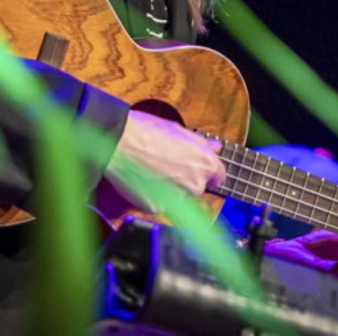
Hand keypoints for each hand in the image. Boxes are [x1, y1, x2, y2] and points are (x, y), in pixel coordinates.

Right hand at [103, 110, 224, 211]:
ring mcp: (176, 198)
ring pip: (177, 197)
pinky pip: (158, 204)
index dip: (207, 172)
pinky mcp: (156, 207)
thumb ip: (201, 144)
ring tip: (152, 169)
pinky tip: (142, 179)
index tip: (196, 169)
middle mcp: (195, 184)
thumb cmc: (148, 132)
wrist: (119, 142)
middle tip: (167, 164)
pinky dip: (152, 195)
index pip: (218, 177)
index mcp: (205, 164)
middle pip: (197, 187)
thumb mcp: (180, 131)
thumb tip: (216, 147)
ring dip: (169, 188)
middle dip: (185, 179)